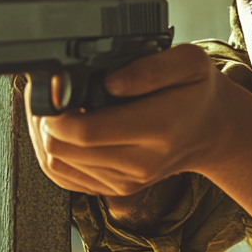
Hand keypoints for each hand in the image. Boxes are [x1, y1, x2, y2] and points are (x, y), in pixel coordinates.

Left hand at [24, 43, 251, 251]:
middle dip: (41, 120)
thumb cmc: (196, 91)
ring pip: (56, 165)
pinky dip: (51, 153)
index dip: (54, 111)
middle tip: (43, 93)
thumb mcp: (189, 63)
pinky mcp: (113, 188)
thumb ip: (151, 67)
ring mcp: (125, 181)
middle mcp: (139, 163)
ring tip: (47, 108)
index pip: (85, 132)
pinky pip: (64, 177)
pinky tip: (57, 129)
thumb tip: (110, 82)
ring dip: (41, 136)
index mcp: (156, 130)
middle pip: (62, 150)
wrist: (209, 130)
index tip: (50, 87)